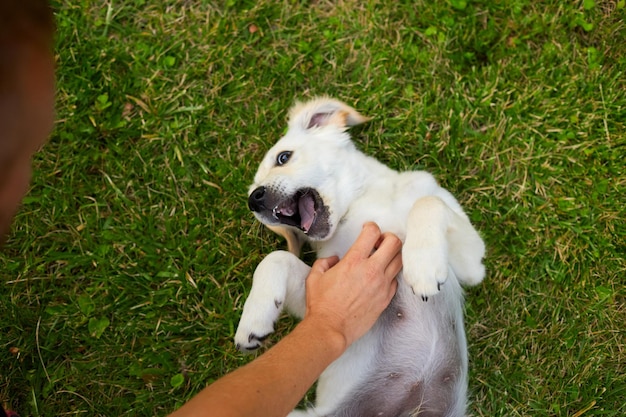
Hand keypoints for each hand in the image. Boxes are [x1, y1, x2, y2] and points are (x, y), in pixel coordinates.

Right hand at [303, 222, 401, 349]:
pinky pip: (396, 280)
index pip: (372, 232)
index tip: (366, 230)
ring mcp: (382, 285)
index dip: (371, 227)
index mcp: (353, 261)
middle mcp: (371, 271)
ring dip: (393, 255)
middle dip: (389, 237)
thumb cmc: (321, 304)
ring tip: (382, 259)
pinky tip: (380, 277)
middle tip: (379, 242)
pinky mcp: (386, 299)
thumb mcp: (315, 277)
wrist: (330, 329)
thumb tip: (334, 259)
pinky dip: (391, 275)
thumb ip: (325, 262)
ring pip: (400, 261)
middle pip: (395, 243)